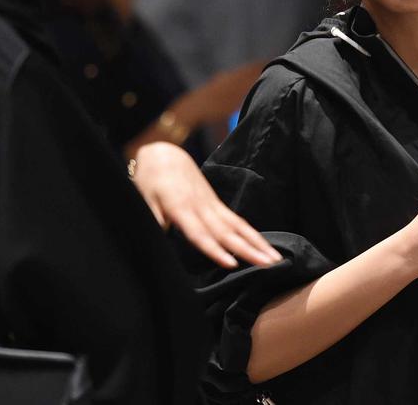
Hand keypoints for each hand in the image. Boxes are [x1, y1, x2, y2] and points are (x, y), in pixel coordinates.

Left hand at [132, 141, 281, 268]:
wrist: (165, 153)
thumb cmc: (151, 177)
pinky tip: (263, 245)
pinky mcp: (216, 203)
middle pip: (227, 233)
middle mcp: (201, 207)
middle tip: (270, 264)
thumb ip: (153, 217)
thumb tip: (158, 237)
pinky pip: (236, 220)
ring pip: (237, 226)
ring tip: (274, 258)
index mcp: (181, 208)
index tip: (231, 264)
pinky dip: (251, 233)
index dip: (215, 250)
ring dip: (257, 243)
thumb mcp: (143, 197)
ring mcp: (211, 204)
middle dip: (249, 250)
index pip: (200, 234)